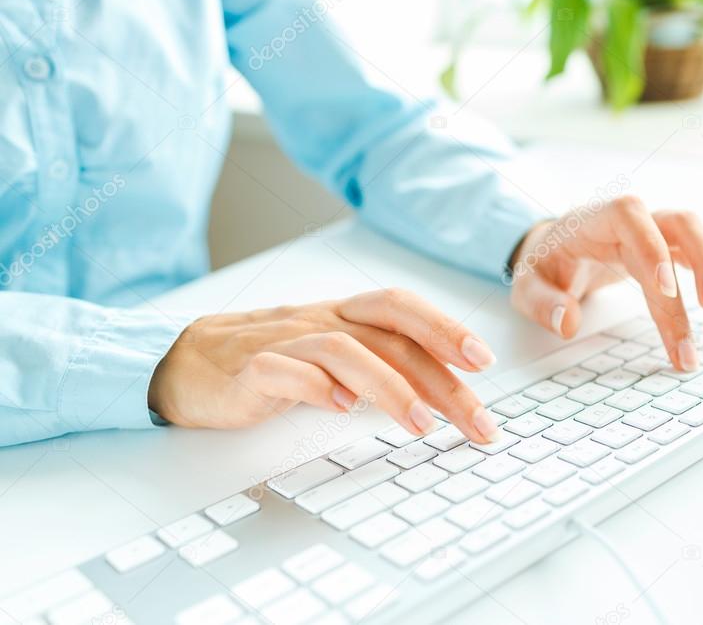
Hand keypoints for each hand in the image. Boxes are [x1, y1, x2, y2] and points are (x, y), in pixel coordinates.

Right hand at [148, 290, 500, 442]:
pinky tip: (339, 409)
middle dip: (439, 377)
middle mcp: (320, 320)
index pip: (402, 309)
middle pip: (389, 336)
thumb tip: (443, 390)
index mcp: (345, 314)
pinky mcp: (248, 369)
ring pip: (343, 349)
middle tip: (475, 416)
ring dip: (388, 386)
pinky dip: (314, 386)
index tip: (483, 362)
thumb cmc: (274, 358)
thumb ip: (380, 362)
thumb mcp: (334, 354)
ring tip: (420, 424)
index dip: (444, 328)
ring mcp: (284, 342)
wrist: (188, 361)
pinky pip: (283, 370)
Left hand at [509, 196, 702, 370]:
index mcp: (595, 218)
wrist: (551, 247)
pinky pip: (700, 254)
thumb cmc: (542, 264)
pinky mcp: (666, 251)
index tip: (664, 288)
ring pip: (693, 236)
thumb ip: (543, 304)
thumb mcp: (526, 285)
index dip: (651, 247)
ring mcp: (653, 233)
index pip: (630, 216)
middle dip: (697, 262)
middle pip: (676, 224)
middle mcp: (631, 220)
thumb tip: (567, 323)